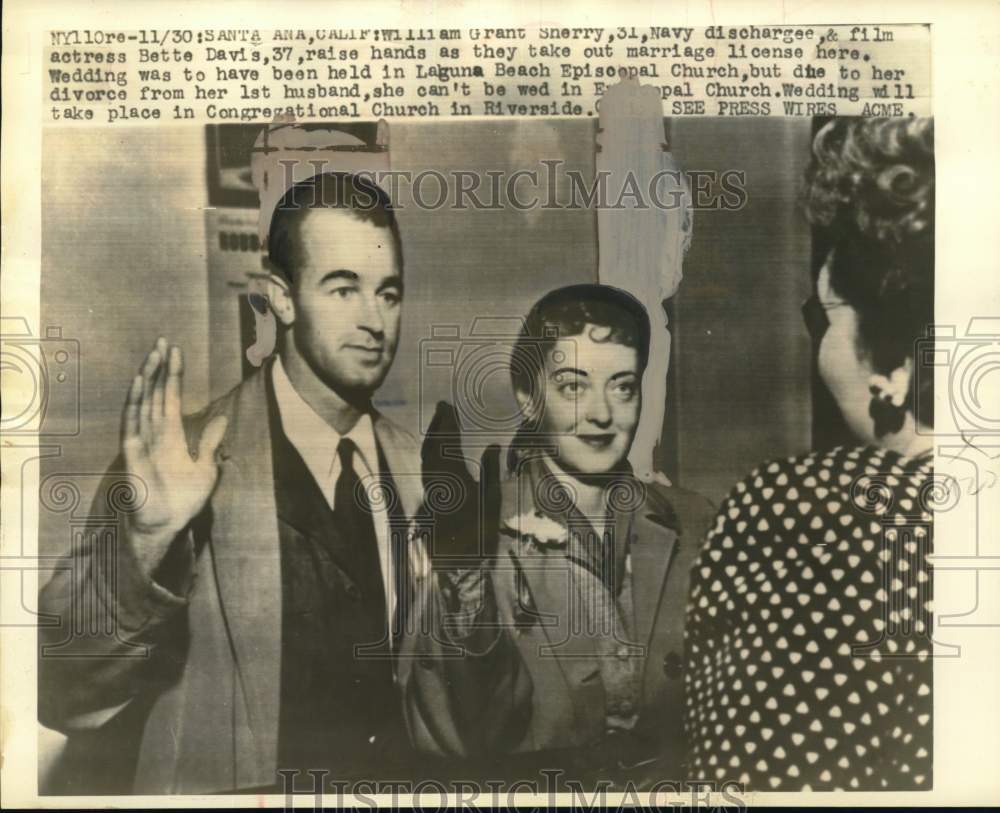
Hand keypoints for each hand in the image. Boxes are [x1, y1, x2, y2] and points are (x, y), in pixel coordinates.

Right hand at [121, 337, 227, 577]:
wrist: (167, 525)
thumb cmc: (184, 500)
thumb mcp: (206, 468)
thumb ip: (210, 442)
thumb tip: (224, 418)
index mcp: (171, 434)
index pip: (170, 396)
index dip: (173, 374)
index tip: (176, 350)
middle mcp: (154, 432)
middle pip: (154, 392)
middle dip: (158, 367)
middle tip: (163, 340)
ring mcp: (141, 440)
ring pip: (142, 401)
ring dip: (147, 377)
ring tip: (153, 354)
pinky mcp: (131, 451)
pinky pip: (131, 422)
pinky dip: (134, 401)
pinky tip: (138, 382)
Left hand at [419, 402, 500, 562]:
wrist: (461, 563)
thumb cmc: (482, 534)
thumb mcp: (493, 501)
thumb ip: (490, 471)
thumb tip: (492, 445)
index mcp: (453, 479)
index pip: (447, 444)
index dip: (448, 423)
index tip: (449, 405)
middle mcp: (437, 482)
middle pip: (432, 447)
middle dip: (437, 426)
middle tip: (443, 407)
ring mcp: (432, 491)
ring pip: (427, 458)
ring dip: (433, 438)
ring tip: (441, 423)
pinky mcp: (431, 500)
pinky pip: (428, 469)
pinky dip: (431, 453)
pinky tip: (438, 451)